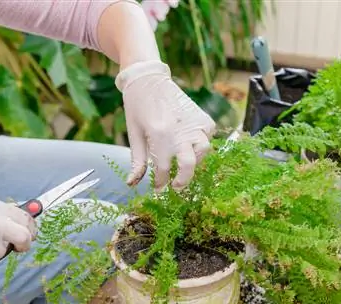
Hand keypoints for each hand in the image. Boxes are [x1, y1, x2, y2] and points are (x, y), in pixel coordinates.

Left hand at [115, 60, 215, 191]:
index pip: (163, 170)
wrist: (148, 78)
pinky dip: (203, 144)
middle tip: (176, 186)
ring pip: (203, 152)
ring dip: (195, 162)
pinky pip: (209, 136)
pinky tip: (192, 146)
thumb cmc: (137, 107)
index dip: (160, 183)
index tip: (158, 189)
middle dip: (182, 181)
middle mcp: (179, 131)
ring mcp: (193, 123)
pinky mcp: (202, 116)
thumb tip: (132, 183)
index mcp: (159, 136)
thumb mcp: (134, 134)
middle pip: (189, 166)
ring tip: (183, 164)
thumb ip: (137, 161)